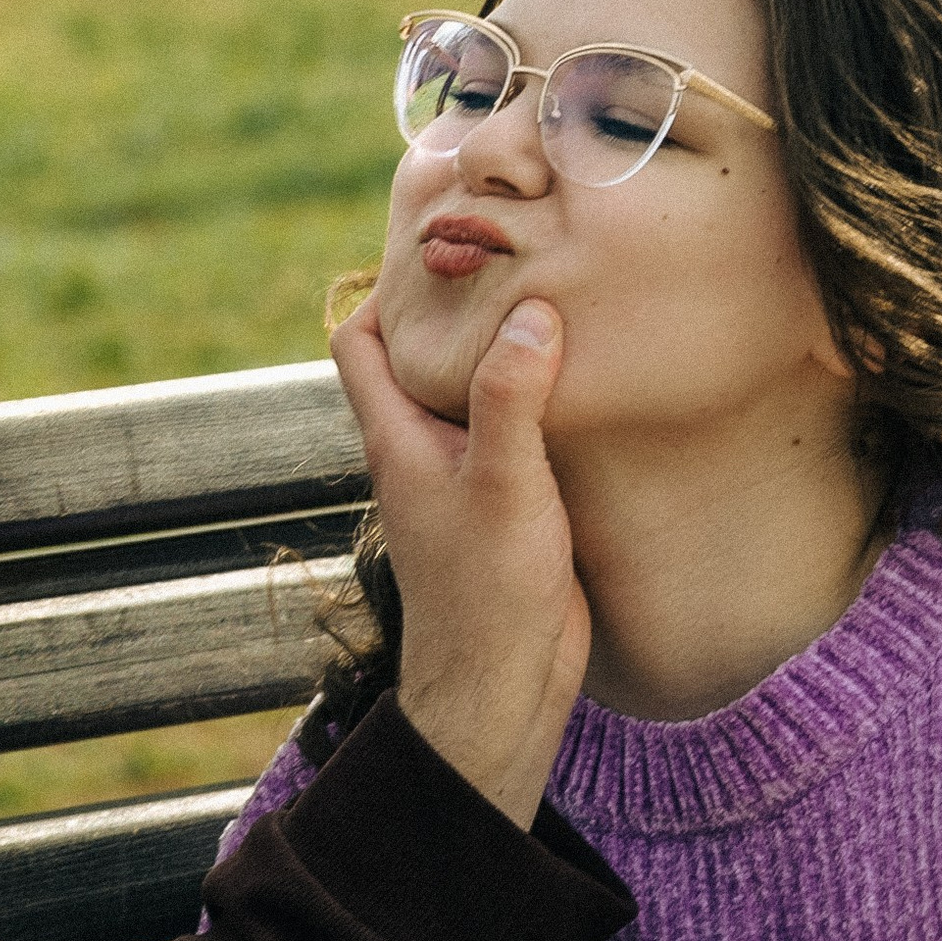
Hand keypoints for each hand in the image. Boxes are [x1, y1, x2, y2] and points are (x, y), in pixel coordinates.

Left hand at [334, 289, 588, 829]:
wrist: (503, 690)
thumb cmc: (488, 596)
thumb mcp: (503, 485)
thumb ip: (511, 398)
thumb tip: (530, 313)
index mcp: (397, 440)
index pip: (357, 340)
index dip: (385, 289)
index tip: (438, 250)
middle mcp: (421, 454)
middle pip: (419, 360)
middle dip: (456, 312)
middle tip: (511, 262)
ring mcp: (463, 483)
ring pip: (469, 398)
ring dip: (502, 357)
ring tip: (553, 305)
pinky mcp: (506, 510)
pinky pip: (511, 437)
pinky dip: (536, 404)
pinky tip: (583, 387)